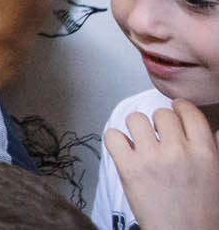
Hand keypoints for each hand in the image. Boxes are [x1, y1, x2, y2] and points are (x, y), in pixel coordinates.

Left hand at [108, 99, 218, 229]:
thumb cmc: (202, 211)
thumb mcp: (218, 175)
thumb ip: (214, 147)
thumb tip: (215, 128)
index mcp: (205, 153)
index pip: (188, 112)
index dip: (180, 109)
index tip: (176, 111)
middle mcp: (178, 152)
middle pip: (161, 113)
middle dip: (160, 124)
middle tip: (160, 137)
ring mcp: (151, 159)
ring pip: (135, 119)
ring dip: (138, 130)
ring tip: (143, 143)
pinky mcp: (128, 168)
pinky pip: (113, 136)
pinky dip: (116, 141)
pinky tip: (126, 151)